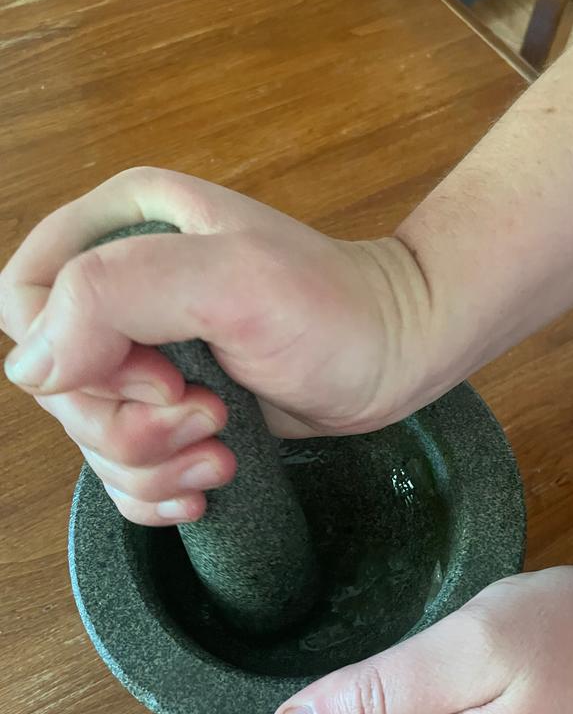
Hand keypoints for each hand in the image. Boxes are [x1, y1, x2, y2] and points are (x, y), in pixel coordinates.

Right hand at [0, 167, 434, 525]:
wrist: (395, 354)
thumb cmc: (336, 310)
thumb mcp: (232, 281)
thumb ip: (115, 294)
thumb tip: (33, 365)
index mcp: (121, 225)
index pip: (27, 299)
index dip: (73, 357)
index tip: (160, 378)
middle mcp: (121, 284)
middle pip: (55, 380)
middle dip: (125, 424)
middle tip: (206, 417)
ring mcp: (143, 348)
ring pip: (87, 432)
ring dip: (149, 462)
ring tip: (221, 449)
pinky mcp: (169, 402)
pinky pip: (120, 463)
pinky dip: (154, 487)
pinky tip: (207, 481)